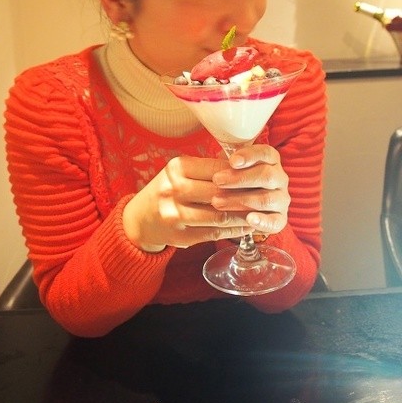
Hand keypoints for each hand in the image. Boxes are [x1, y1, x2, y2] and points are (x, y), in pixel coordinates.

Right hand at [122, 155, 253, 251]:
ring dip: (243, 216)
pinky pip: (214, 233)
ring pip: (220, 215)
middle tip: (264, 196)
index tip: (257, 176)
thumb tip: (244, 166)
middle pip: (220, 192)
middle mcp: (173, 189)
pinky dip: (233, 231)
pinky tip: (245, 227)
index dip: (239, 174)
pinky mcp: (180, 236)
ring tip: (259, 213)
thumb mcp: (180, 172)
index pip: (217, 169)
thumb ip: (207, 169)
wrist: (139, 219)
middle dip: (245, 195)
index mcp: (176, 168)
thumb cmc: (167, 190)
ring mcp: (175, 215)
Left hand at [211, 144, 289, 235]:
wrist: (243, 205)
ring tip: (217, 202)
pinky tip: (249, 219)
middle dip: (240, 178)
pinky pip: (275, 221)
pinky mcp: (280, 219)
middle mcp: (280, 178)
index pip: (266, 153)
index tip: (232, 161)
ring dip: (241, 200)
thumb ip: (227, 158)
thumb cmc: (234, 180)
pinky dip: (263, 221)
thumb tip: (214, 153)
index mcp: (271, 161)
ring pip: (266, 198)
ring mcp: (281, 199)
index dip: (250, 155)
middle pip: (266, 175)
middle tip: (217, 181)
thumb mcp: (232, 166)